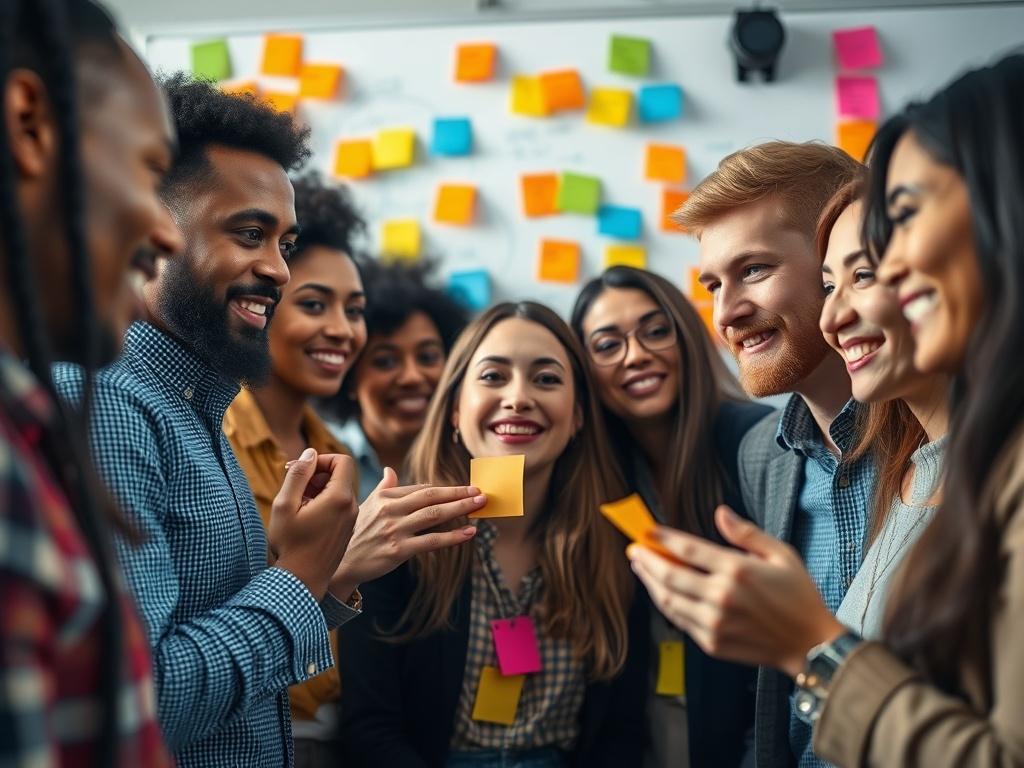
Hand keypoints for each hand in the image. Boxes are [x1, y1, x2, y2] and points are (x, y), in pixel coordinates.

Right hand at [269, 448, 358, 600]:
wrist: (302, 581)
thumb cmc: (290, 545)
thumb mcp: (285, 505)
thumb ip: (298, 475)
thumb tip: (310, 453)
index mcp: (339, 498)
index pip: (342, 461)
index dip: (321, 459)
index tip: (301, 471)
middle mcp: (351, 507)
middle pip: (341, 475)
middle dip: (317, 475)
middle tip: (294, 487)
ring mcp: (351, 520)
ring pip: (339, 491)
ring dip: (318, 491)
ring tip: (297, 505)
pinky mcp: (346, 530)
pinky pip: (339, 507)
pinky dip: (323, 504)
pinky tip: (304, 518)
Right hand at [328, 467, 483, 599]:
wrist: (341, 564)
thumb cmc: (356, 534)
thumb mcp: (366, 506)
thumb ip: (383, 488)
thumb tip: (390, 470)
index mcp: (385, 497)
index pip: (421, 488)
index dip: (445, 489)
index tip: (463, 489)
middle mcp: (390, 510)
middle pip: (431, 497)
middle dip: (458, 493)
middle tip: (479, 491)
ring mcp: (395, 530)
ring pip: (434, 515)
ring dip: (460, 508)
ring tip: (480, 504)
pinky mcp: (398, 550)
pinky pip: (432, 541)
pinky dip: (453, 536)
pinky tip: (469, 533)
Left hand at [628, 505, 845, 677]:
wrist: (810, 645)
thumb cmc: (799, 596)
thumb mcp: (781, 555)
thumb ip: (746, 533)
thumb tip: (720, 513)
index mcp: (737, 571)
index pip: (687, 549)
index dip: (662, 538)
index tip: (648, 530)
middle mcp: (721, 597)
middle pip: (668, 575)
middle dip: (646, 559)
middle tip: (634, 549)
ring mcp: (714, 622)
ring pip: (667, 599)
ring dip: (649, 582)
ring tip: (641, 567)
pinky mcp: (712, 642)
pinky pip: (678, 620)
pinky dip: (665, 603)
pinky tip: (661, 591)